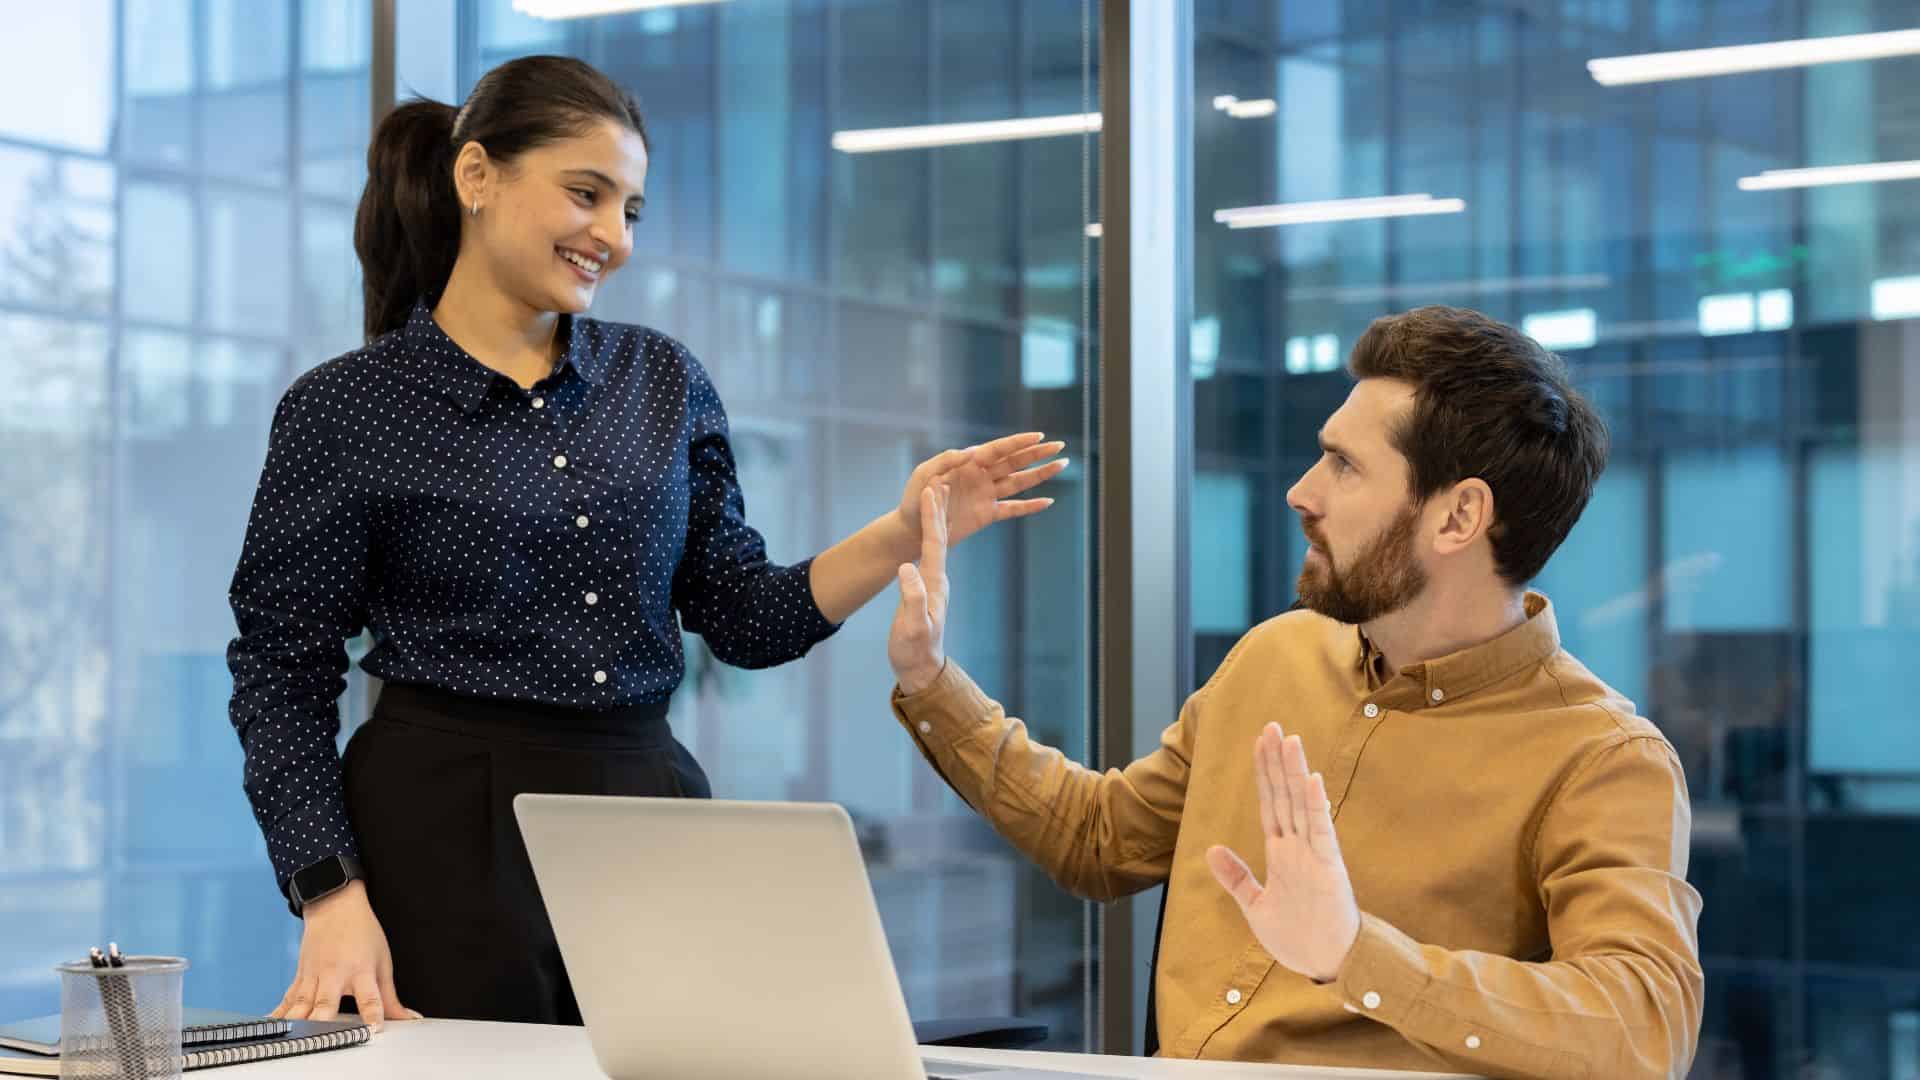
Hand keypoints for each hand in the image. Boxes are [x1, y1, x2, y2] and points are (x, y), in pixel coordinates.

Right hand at [273, 881, 420, 1031]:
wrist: (334, 905)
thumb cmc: (362, 932)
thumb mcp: (383, 962)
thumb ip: (390, 997)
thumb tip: (407, 1018)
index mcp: (360, 970)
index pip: (369, 997)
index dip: (372, 1014)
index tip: (374, 1029)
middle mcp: (334, 975)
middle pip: (326, 1002)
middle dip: (323, 1020)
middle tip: (323, 1036)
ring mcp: (313, 976)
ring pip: (301, 1003)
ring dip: (297, 1021)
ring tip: (293, 1037)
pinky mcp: (300, 977)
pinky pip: (288, 999)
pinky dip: (279, 1013)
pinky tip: (271, 1024)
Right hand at [889, 483, 949, 694]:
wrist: (921, 670)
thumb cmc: (914, 651)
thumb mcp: (911, 627)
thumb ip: (911, 599)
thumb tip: (906, 569)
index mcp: (933, 583)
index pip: (934, 542)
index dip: (932, 515)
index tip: (932, 489)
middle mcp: (937, 580)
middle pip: (939, 537)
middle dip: (938, 508)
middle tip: (940, 478)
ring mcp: (933, 585)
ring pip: (936, 544)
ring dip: (936, 518)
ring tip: (938, 495)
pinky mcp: (927, 591)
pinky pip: (930, 555)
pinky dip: (929, 537)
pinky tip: (927, 531)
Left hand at [895, 432, 1065, 554]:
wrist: (912, 530)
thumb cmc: (914, 500)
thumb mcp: (924, 476)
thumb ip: (946, 461)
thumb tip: (971, 453)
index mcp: (967, 463)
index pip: (998, 449)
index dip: (1019, 442)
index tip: (1039, 436)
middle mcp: (980, 476)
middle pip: (1014, 462)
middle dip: (1037, 453)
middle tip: (1059, 446)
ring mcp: (986, 495)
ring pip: (1019, 482)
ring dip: (1040, 474)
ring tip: (1061, 465)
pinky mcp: (986, 515)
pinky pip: (1013, 508)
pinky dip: (1030, 506)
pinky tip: (1048, 501)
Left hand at [1206, 723, 1361, 982]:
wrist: (1327, 967)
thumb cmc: (1298, 937)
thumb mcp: (1255, 906)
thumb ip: (1236, 877)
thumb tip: (1210, 849)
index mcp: (1281, 853)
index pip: (1270, 803)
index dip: (1263, 772)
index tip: (1260, 741)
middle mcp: (1298, 847)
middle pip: (1285, 795)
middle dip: (1277, 761)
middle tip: (1272, 725)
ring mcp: (1314, 855)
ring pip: (1302, 806)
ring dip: (1295, 773)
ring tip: (1290, 740)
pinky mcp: (1329, 869)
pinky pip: (1322, 833)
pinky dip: (1316, 807)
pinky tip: (1311, 780)